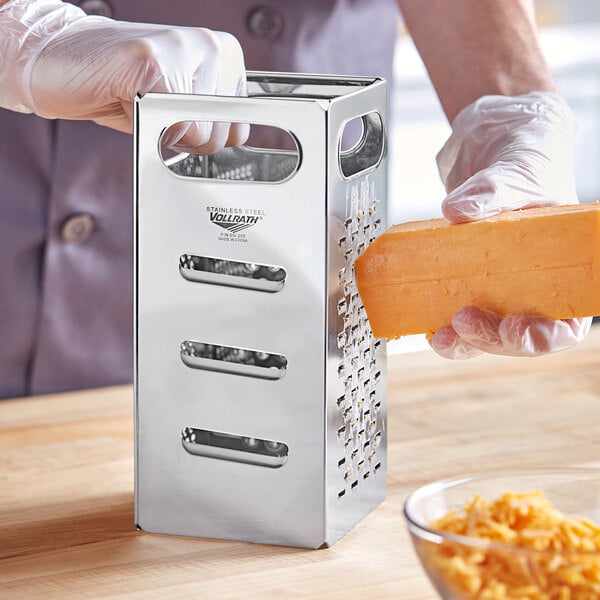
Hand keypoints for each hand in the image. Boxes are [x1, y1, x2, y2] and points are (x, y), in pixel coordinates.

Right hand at [0, 0, 247, 152]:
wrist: (58, 59)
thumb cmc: (120, 85)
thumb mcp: (179, 105)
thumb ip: (211, 118)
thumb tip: (236, 141)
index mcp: (224, 55)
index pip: (239, 129)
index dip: (203, 140)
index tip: (179, 122)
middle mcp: (212, 46)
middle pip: (221, 137)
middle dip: (184, 140)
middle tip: (154, 113)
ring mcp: (184, 48)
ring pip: (199, 135)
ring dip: (164, 134)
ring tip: (140, 103)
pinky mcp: (153, 61)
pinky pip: (171, 126)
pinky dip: (145, 127)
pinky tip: (127, 99)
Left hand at [429, 91, 591, 358]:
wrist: (496, 139)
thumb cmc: (528, 155)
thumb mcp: (519, 167)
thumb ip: (493, 190)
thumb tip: (458, 211)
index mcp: (562, 268)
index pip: (564, 323)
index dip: (542, 336)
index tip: (516, 327)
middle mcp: (530, 284)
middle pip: (517, 336)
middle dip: (490, 339)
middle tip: (463, 321)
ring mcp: (495, 284)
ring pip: (482, 333)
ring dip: (461, 341)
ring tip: (440, 334)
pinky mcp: (463, 277)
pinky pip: (451, 309)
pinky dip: (437, 320)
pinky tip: (424, 320)